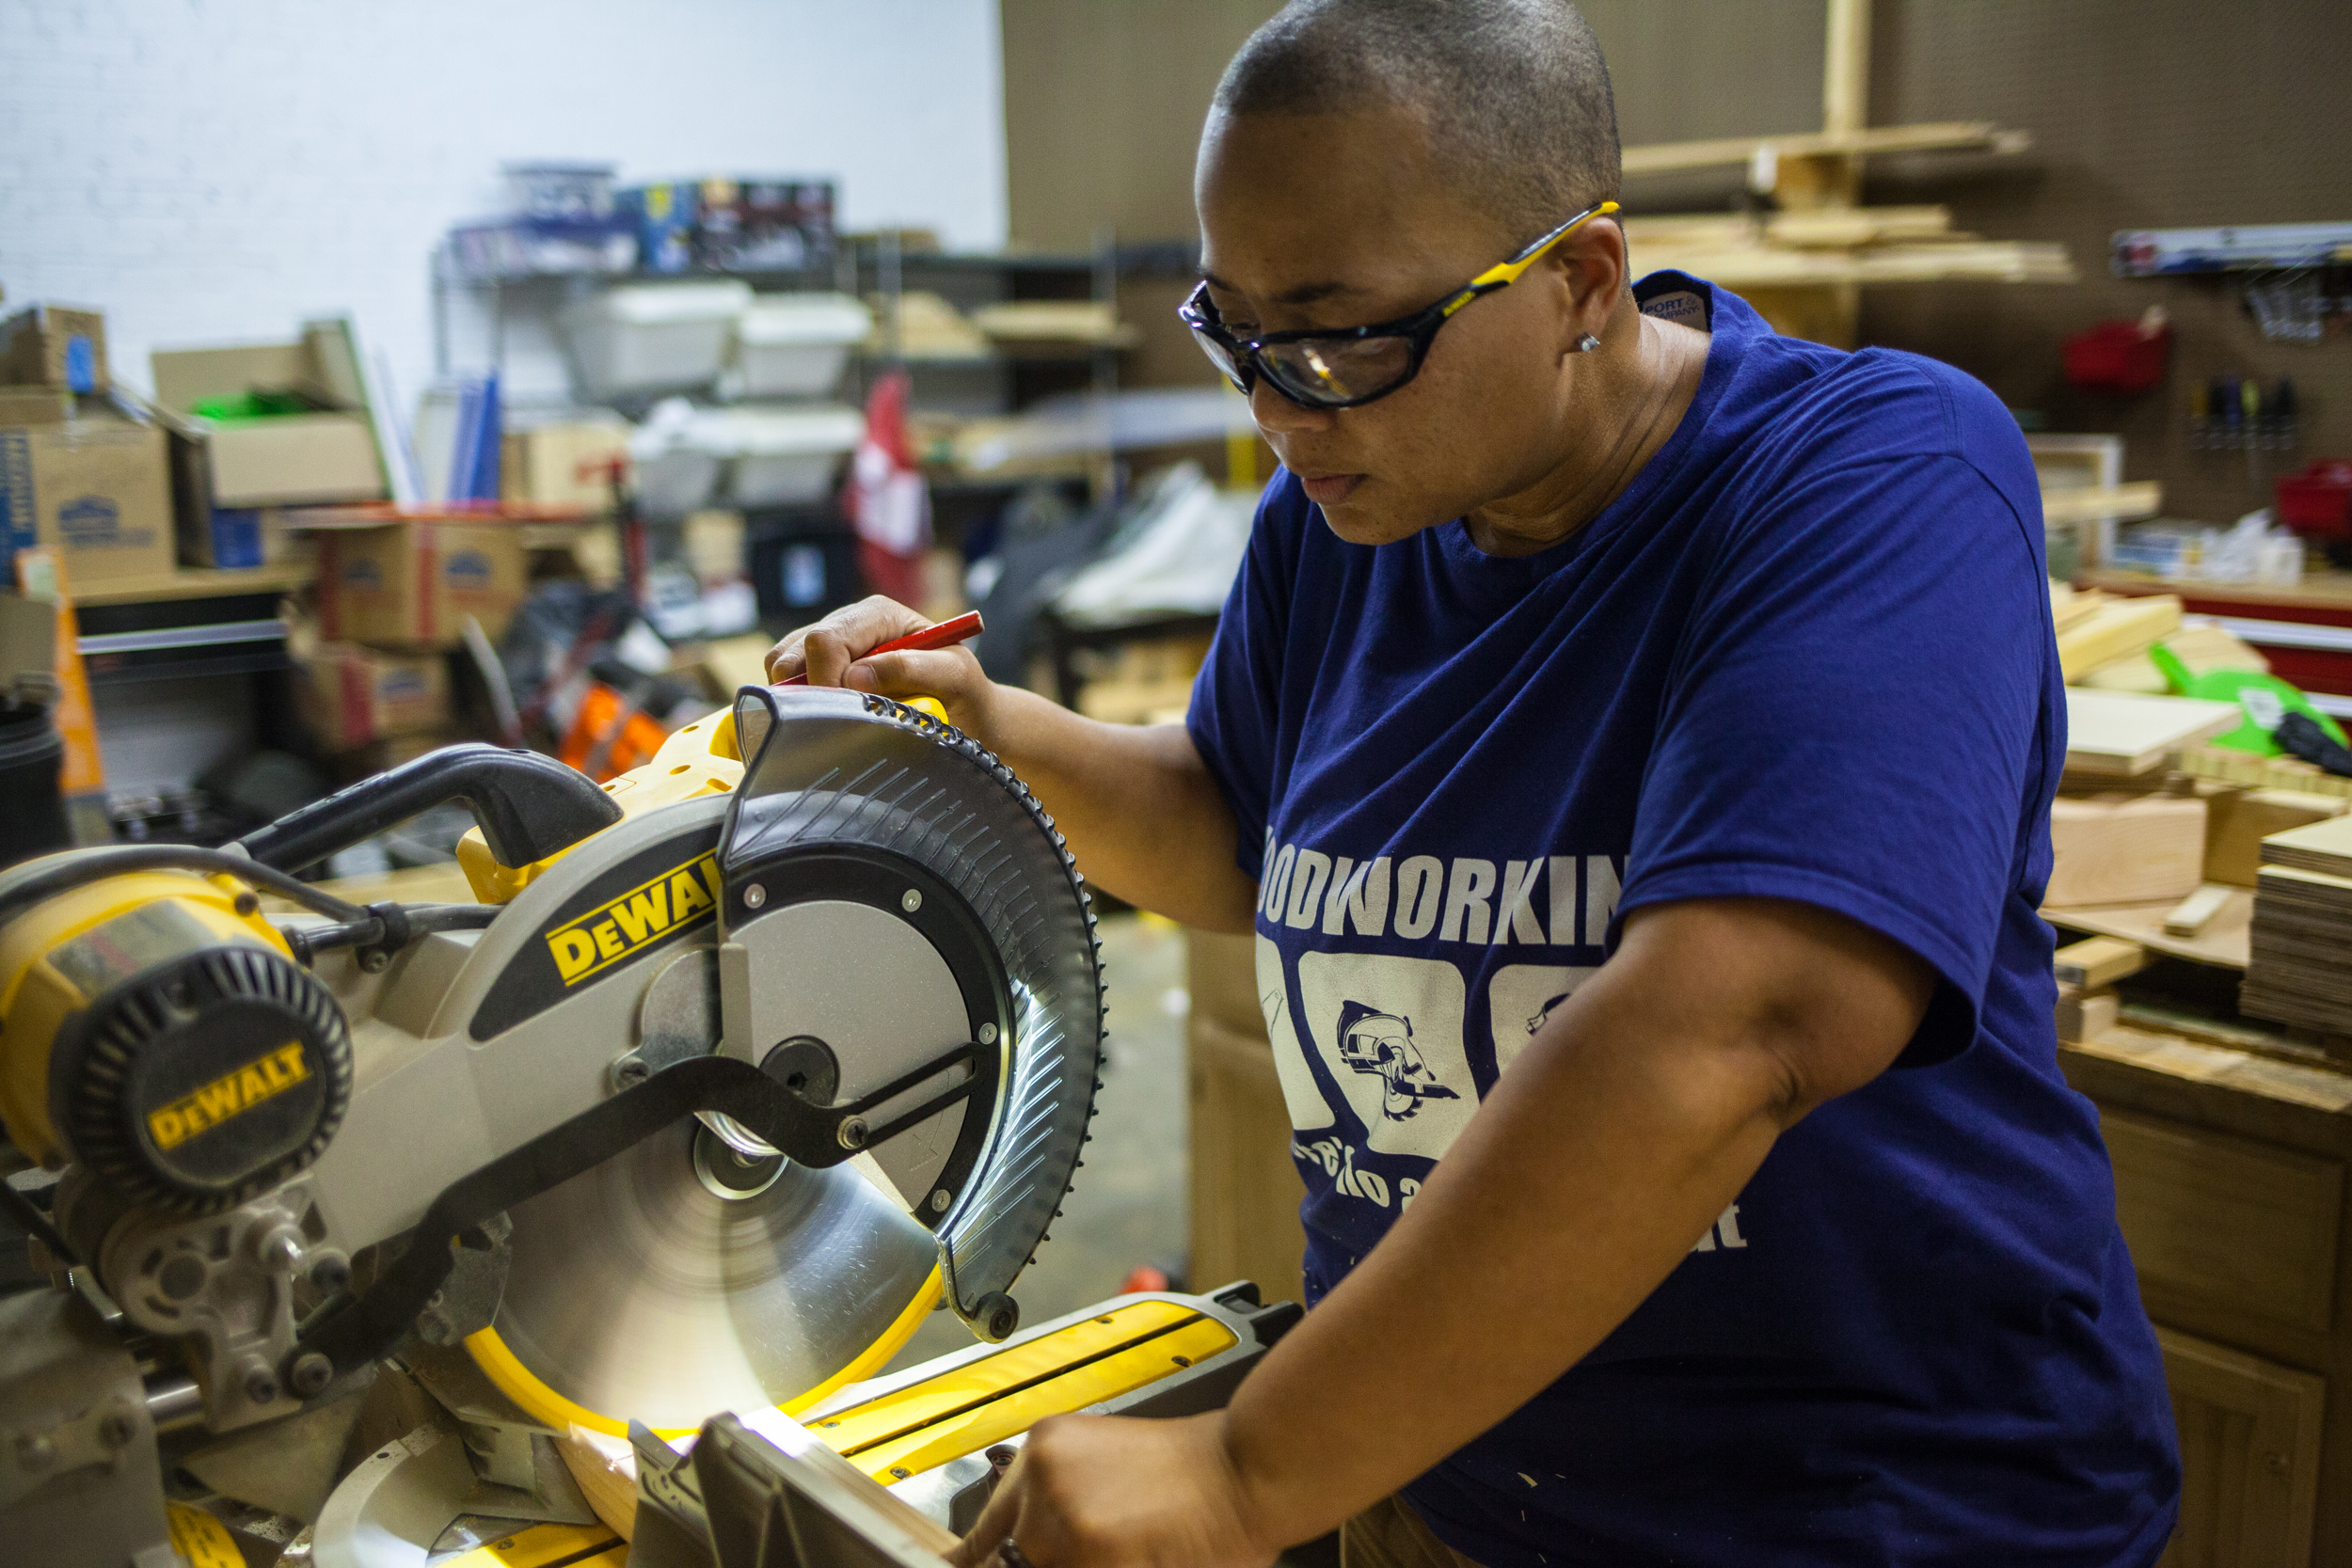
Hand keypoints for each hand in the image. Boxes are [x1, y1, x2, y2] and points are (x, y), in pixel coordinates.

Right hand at [765, 596, 994, 732]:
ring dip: (798, 696)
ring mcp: (829, 646)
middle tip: (842, 718)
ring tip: (838, 717)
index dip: (826, 679)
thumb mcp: (954, 676)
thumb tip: (855, 676)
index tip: (847, 710)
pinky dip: (795, 702)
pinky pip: (784, 682)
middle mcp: (848, 623)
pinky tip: (827, 717)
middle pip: (794, 649)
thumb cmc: (962, 690)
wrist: (964, 711)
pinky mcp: (817, 669)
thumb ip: (912, 668)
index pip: (826, 640)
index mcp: (878, 615)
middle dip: (809, 689)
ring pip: (780, 663)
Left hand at [949, 1412, 1278, 1567]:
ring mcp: (1062, 1518)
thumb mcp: (1107, 1468)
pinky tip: (1144, 1556)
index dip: (984, 1563)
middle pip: (1016, 1560)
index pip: (984, 1533)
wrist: (1248, 1466)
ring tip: (1133, 1548)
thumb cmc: (1197, 1471)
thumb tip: (1016, 1554)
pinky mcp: (1090, 1553)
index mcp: (1042, 1452)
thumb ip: (1058, 1506)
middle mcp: (1041, 1478)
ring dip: (1085, 1565)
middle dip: (1055, 1563)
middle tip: (1106, 1549)